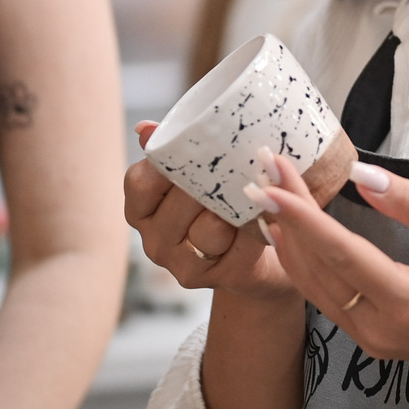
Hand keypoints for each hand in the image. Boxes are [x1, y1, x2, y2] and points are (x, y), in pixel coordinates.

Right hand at [125, 122, 297, 301]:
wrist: (266, 250)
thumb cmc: (228, 201)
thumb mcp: (203, 172)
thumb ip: (176, 151)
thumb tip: (145, 129)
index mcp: (143, 209)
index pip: (141, 182)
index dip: (170, 163)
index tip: (201, 147)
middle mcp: (154, 240)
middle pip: (180, 201)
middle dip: (214, 179)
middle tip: (242, 160)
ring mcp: (182, 264)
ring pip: (210, 226)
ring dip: (237, 205)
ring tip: (257, 188)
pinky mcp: (217, 279)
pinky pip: (239, 245)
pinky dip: (256, 227)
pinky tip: (267, 217)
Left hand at [250, 153, 408, 374]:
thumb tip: (361, 174)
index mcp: (406, 303)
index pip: (342, 254)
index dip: (304, 217)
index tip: (273, 183)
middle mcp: (378, 329)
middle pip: (318, 269)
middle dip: (288, 217)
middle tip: (265, 172)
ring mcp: (369, 339)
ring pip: (312, 287)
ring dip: (288, 238)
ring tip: (266, 193)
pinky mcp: (366, 337)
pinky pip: (323, 297)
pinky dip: (302, 261)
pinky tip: (287, 231)